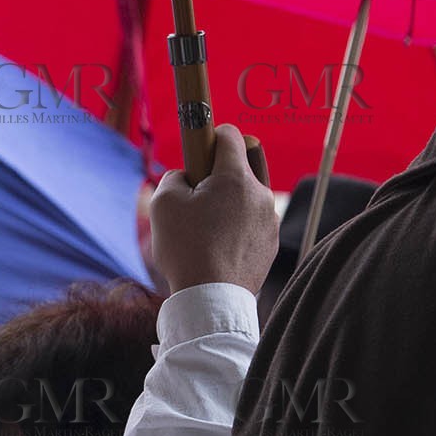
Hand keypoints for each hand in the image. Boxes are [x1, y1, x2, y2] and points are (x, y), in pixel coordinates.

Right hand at [148, 125, 279, 293]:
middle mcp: (260, 194)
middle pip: (245, 162)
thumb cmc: (185, 248)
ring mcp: (269, 220)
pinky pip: (253, 221)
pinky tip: (217, 245)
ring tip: (206, 227)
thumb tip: (186, 177)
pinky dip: (237, 225)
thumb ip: (174, 177)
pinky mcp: (271, 243)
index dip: (210, 137)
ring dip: (229, 200)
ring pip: (249, 195)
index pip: (231, 135)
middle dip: (222, 169)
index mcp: (235, 178)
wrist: (211, 299)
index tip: (198, 152)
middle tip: (201, 190)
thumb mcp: (163, 203)